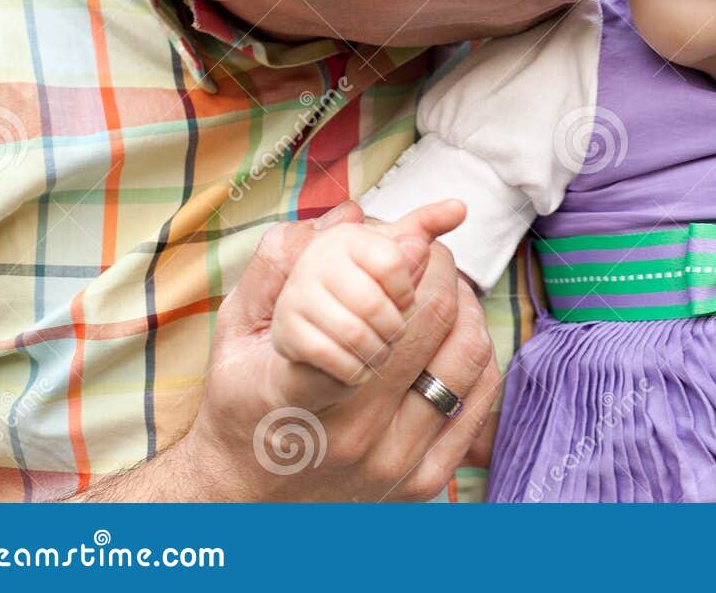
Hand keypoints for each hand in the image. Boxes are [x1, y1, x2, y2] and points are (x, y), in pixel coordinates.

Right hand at [94, 200, 500, 501]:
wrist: (248, 503)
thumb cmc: (244, 401)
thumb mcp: (236, 332)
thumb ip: (279, 266)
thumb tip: (351, 212)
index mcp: (292, 396)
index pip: (356, 326)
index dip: (400, 267)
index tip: (413, 238)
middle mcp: (348, 434)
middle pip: (426, 321)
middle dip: (435, 266)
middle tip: (428, 248)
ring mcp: (392, 462)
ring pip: (465, 354)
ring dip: (464, 303)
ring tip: (444, 282)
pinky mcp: (426, 480)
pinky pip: (479, 395)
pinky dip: (477, 347)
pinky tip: (457, 327)